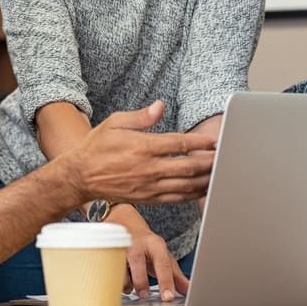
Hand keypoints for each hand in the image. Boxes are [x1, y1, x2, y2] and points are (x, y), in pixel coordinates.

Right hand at [64, 101, 215, 204]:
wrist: (81, 176)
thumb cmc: (97, 147)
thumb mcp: (115, 123)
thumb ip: (140, 116)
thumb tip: (160, 106)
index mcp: (142, 148)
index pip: (179, 145)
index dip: (200, 143)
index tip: (213, 141)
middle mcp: (148, 169)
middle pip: (188, 167)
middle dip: (209, 162)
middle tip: (225, 157)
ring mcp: (149, 186)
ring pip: (185, 185)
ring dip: (205, 180)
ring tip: (219, 173)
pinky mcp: (148, 199)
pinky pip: (176, 198)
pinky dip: (192, 194)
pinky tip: (203, 189)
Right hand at [107, 204, 188, 300]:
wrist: (124, 222)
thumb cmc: (146, 244)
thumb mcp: (163, 257)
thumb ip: (175, 276)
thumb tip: (190, 291)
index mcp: (155, 245)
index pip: (162, 263)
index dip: (166, 282)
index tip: (168, 297)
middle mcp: (137, 243)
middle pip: (138, 262)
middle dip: (141, 282)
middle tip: (144, 295)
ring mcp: (119, 246)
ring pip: (119, 268)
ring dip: (125, 283)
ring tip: (130, 287)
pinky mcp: (105, 251)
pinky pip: (106, 270)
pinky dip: (113, 280)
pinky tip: (118, 280)